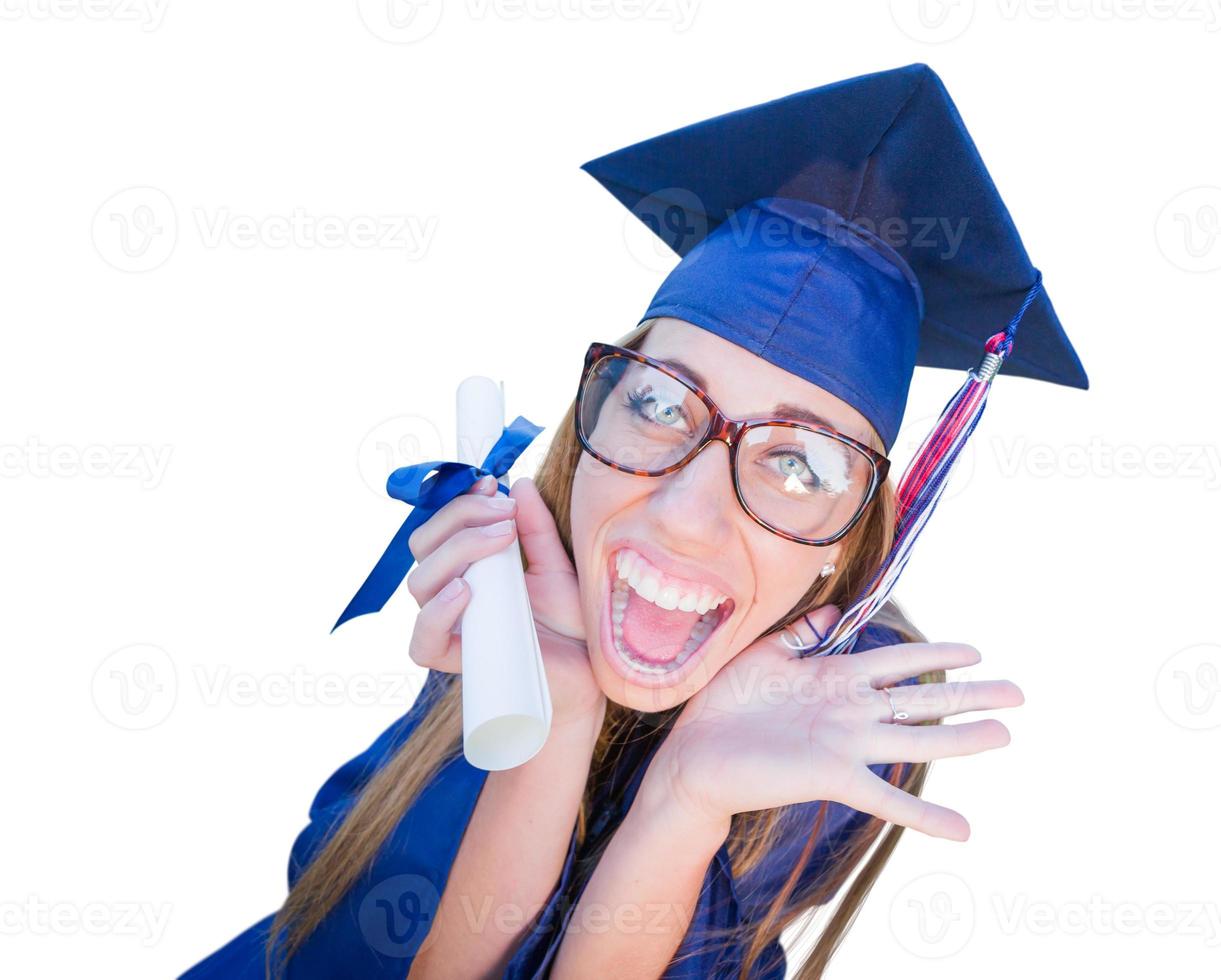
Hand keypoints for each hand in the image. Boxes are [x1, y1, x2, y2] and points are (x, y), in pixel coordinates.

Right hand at [403, 474, 604, 730]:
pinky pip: (422, 642)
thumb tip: (519, 484)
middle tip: (504, 514)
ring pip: (420, 583)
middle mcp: (451, 596)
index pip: (438, 529)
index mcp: (468, 570)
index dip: (457, 502)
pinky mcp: (460, 662)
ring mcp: (452, 628)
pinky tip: (465, 591)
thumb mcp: (556, 569)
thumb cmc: (569, 625)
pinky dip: (436, 613)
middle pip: (422, 547)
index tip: (492, 484)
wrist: (587, 677)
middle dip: (459, 518)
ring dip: (455, 550)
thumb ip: (536, 530)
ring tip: (498, 540)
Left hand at [642, 604, 1022, 840]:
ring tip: (1007, 736)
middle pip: (921, 699)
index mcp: (834, 678)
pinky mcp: (831, 775)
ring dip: (963, 740)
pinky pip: (887, 796)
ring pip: (916, 738)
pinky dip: (925, 814)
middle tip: (1020, 692)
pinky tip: (964, 830)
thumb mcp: (764, 655)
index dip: (934, 653)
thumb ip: (801, 634)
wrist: (693, 755)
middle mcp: (849, 710)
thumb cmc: (723, 703)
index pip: (895, 661)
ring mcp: (845, 743)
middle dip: (971, 694)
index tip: (975, 649)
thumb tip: (832, 609)